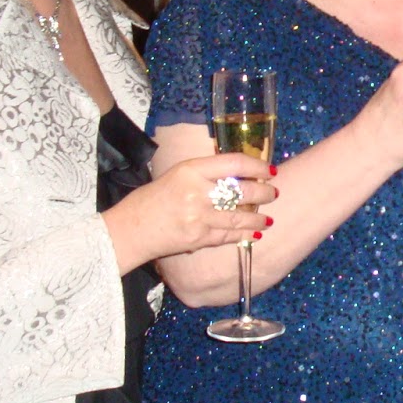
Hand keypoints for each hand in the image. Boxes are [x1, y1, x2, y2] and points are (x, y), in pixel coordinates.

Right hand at [103, 152, 274, 272]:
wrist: (130, 230)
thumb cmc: (150, 200)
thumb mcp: (175, 175)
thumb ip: (203, 174)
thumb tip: (236, 175)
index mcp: (191, 170)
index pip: (234, 163)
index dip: (257, 166)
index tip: (268, 170)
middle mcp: (198, 192)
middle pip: (243, 190)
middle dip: (264, 192)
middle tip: (273, 192)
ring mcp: (200, 217)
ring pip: (240, 216)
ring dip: (258, 218)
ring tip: (269, 218)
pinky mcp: (199, 238)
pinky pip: (229, 235)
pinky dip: (244, 234)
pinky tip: (254, 233)